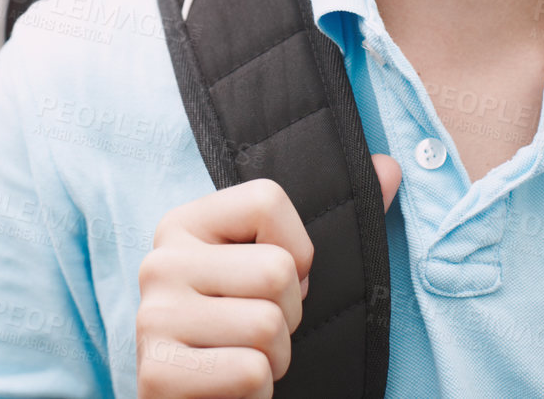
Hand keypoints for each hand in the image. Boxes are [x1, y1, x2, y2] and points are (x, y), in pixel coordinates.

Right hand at [136, 154, 401, 397]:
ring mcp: (152, 318)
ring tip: (241, 361)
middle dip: (288, 317)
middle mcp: (159, 262)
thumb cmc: (241, 334)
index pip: (268, 200)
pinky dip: (256, 391)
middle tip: (258, 335)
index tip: (273, 285)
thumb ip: (331, 221)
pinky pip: (250, 372)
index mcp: (183, 224)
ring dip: (274, 360)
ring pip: (268, 326)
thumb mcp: (275, 272)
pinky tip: (228, 389)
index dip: (297, 251)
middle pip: (277, 269)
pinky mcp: (156, 374)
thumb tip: (391, 167)